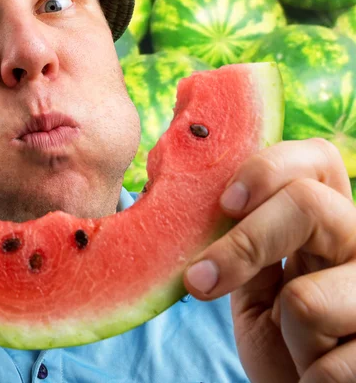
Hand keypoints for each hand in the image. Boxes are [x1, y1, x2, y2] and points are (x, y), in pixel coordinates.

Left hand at [182, 138, 355, 382]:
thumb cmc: (282, 339)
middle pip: (309, 204)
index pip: (316, 158)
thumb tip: (186, 203)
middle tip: (200, 282)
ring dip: (289, 332)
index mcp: (329, 223)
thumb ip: (239, 244)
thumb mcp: (254, 285)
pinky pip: (333, 367)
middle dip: (244, 245)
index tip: (227, 203)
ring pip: (309, 297)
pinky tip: (318, 375)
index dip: (269, 169)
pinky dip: (311, 378)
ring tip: (302, 347)